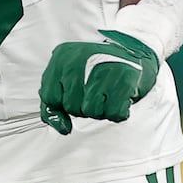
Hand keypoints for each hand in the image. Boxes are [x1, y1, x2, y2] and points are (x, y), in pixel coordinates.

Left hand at [38, 30, 159, 134]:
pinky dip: (117, 111)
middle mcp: (80, 60)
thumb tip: (62, 128)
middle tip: (96, 93)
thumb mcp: (68, 78)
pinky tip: (119, 97)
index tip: (76, 98)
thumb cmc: (95, 70)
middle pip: (71, 106)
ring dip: (101, 110)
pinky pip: (113, 113)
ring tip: (107, 94)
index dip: (62, 106)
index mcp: (62, 57)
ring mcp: (102, 69)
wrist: (132, 54)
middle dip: (83, 107)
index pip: (50, 96)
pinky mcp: (124, 80)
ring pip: (91, 111)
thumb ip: (53, 104)